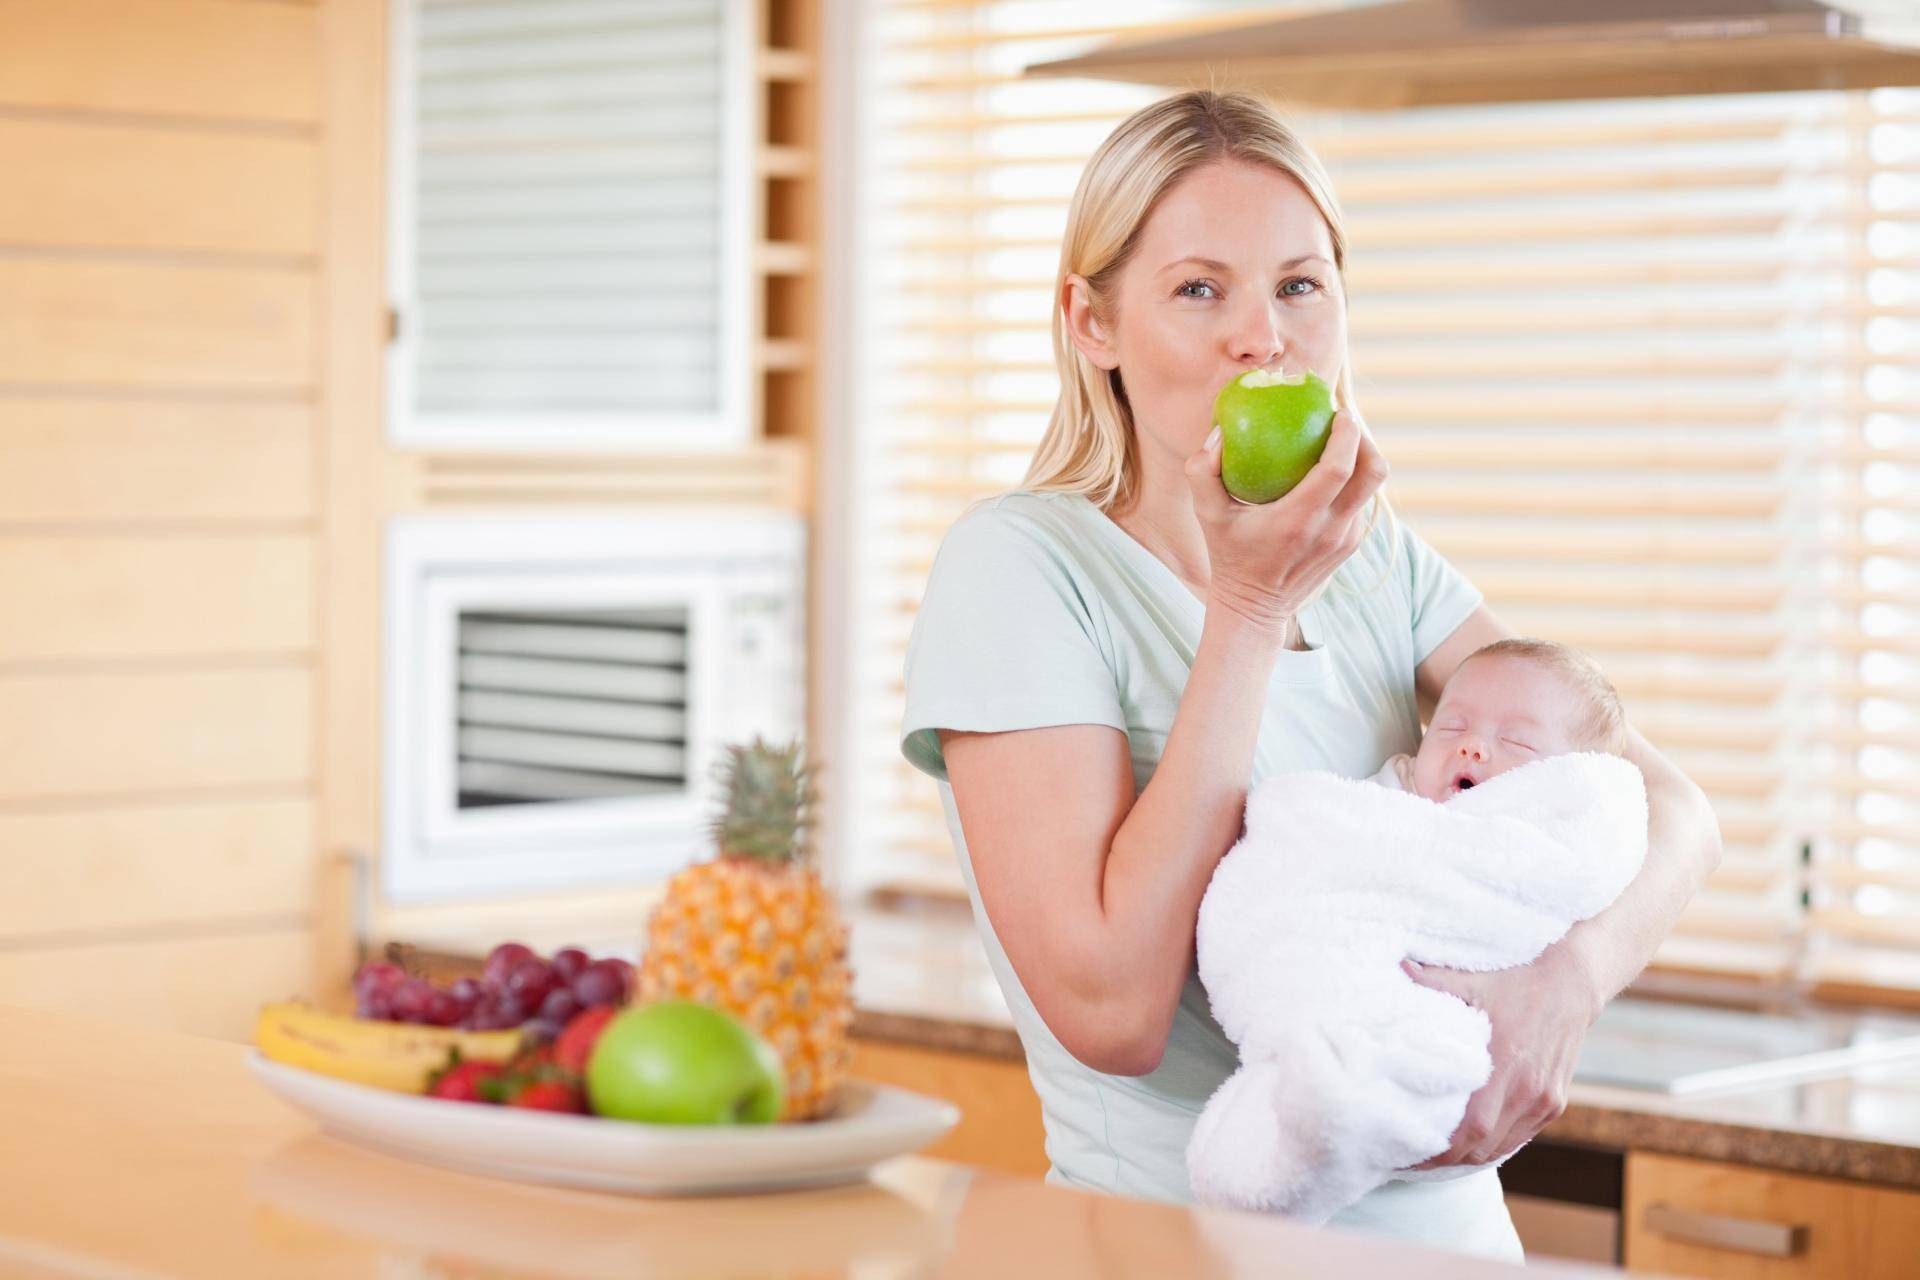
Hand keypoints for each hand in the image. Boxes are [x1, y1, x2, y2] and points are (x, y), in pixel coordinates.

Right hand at [1183, 406, 1389, 633]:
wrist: (1254, 607)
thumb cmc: (1229, 555)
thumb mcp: (1206, 515)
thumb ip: (1202, 472)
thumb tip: (1219, 432)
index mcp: (1299, 520)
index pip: (1339, 469)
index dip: (1347, 434)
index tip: (1338, 412)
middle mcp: (1330, 530)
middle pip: (1373, 473)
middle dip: (1365, 439)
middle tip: (1343, 422)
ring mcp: (1346, 539)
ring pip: (1372, 487)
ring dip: (1362, 458)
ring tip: (1339, 441)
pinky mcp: (1351, 544)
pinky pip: (1361, 502)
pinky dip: (1353, 480)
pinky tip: (1331, 470)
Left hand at [1400, 941, 1601, 1167]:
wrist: (1570, 986)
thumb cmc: (1516, 982)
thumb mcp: (1474, 980)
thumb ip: (1435, 980)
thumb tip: (1399, 967)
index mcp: (1504, 1062)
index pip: (1472, 1127)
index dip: (1442, 1149)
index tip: (1411, 1154)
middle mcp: (1527, 1089)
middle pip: (1484, 1145)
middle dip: (1448, 1159)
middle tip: (1414, 1159)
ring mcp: (1544, 1100)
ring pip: (1503, 1145)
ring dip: (1471, 1156)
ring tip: (1437, 1157)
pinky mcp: (1555, 1103)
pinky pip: (1521, 1136)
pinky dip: (1496, 1145)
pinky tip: (1472, 1145)